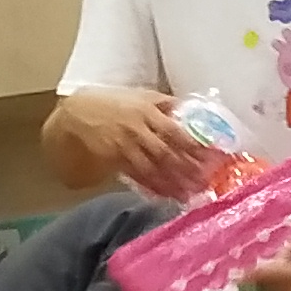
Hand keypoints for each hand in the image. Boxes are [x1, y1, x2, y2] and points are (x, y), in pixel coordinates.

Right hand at [43, 88, 217, 200]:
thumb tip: (191, 111)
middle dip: (187, 169)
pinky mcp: (115, 161)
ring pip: (153, 169)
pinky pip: (138, 177)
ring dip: (173, 183)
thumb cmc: (114, 103)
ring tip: (190, 194)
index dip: (195, 146)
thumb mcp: (141, 96)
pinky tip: (168, 195)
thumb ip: (165, 104)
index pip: (176, 131)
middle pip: (167, 153)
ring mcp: (125, 147)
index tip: (212, 157)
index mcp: (147, 111)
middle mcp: (137, 130)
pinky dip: (154, 187)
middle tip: (205, 182)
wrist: (78, 113)